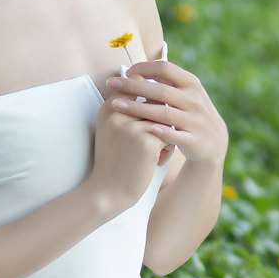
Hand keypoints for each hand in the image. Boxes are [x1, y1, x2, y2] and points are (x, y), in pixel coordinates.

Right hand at [87, 97, 168, 216]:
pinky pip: (169, 136)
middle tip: (150, 142)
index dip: (149, 101)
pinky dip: (167, 150)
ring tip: (153, 153)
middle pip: (155, 101)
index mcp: (108, 107)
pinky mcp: (147, 141)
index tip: (147, 122)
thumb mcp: (114, 130)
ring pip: (165, 119)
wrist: (108, 192)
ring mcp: (132, 126)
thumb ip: (129, 108)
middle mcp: (118, 113)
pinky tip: (154, 162)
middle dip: (160, 120)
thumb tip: (157, 90)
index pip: (136, 85)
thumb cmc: (116, 160)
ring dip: (165, 136)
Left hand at [102, 59, 228, 168]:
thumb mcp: (186, 92)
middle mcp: (194, 100)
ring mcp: (195, 120)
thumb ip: (166, 81)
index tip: (126, 72)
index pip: (165, 68)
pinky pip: (175, 136)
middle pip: (160, 90)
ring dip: (138, 108)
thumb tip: (137, 68)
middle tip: (111, 83)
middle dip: (133, 86)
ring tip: (116, 105)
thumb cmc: (190, 113)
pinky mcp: (194, 140)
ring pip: (164, 113)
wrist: (215, 142)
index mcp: (191, 84)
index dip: (143, 68)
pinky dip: (161, 133)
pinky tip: (144, 129)